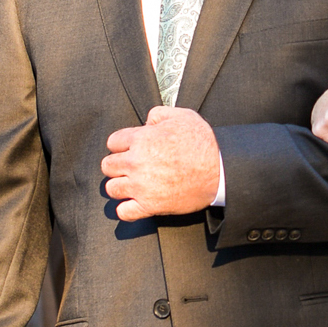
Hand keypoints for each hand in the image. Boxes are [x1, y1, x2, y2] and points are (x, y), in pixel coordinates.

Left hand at [103, 106, 220, 219]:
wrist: (220, 171)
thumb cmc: (204, 144)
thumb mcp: (184, 116)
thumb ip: (159, 114)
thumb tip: (147, 121)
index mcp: (141, 139)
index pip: (113, 142)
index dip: (122, 144)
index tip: (130, 149)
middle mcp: (136, 162)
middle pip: (108, 165)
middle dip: (117, 165)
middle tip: (131, 166)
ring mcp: (141, 186)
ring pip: (112, 188)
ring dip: (120, 186)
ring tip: (132, 184)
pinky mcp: (149, 205)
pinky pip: (124, 212)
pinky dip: (127, 209)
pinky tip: (135, 203)